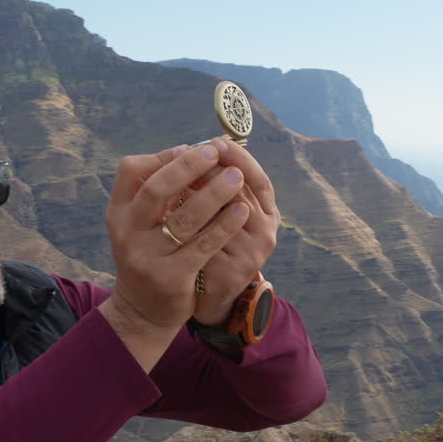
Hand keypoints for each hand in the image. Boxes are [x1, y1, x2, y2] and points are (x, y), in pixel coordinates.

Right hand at [100, 142, 250, 366]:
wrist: (142, 311)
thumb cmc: (149, 256)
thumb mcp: (139, 225)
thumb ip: (156, 194)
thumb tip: (189, 152)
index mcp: (118, 213)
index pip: (130, 171)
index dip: (160, 156)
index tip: (188, 147)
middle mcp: (128, 233)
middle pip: (156, 189)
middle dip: (188, 166)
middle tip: (214, 152)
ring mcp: (148, 257)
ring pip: (185, 217)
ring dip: (214, 192)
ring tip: (235, 176)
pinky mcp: (172, 277)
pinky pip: (203, 245)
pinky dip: (225, 225)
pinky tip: (241, 209)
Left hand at [190, 139, 279, 326]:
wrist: (209, 298)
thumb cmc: (210, 245)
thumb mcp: (216, 213)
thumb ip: (212, 187)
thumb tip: (193, 150)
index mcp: (267, 213)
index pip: (259, 178)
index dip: (239, 158)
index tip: (214, 142)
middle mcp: (266, 232)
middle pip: (244, 193)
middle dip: (215, 172)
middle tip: (192, 156)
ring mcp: (253, 255)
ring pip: (229, 216)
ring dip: (203, 196)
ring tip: (180, 181)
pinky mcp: (233, 274)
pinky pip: (211, 244)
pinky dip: (194, 227)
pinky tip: (175, 216)